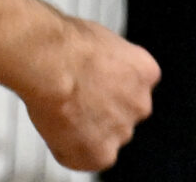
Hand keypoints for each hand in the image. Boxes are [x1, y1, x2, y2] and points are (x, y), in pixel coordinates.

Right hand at [21, 16, 158, 172]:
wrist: (50, 62)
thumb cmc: (66, 43)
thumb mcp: (100, 38)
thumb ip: (106, 61)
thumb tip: (92, 65)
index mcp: (145, 71)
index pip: (133, 87)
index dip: (107, 84)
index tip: (91, 81)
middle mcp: (140, 105)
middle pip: (121, 114)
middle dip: (99, 109)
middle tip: (72, 96)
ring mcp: (122, 132)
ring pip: (103, 136)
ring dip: (84, 128)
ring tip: (59, 106)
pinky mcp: (102, 155)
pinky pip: (82, 157)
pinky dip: (67, 147)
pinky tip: (55, 123)